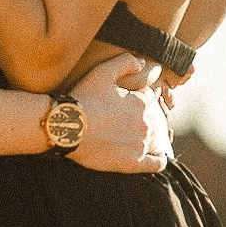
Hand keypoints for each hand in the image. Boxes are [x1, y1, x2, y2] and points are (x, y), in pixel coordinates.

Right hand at [63, 53, 173, 174]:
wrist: (67, 128)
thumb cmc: (82, 98)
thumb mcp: (102, 72)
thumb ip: (125, 62)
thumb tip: (143, 63)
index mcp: (140, 102)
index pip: (149, 100)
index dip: (138, 100)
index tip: (126, 104)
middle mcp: (145, 122)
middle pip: (152, 120)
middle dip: (141, 120)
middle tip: (122, 123)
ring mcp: (140, 143)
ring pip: (154, 140)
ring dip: (147, 138)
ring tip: (131, 139)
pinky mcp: (133, 162)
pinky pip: (156, 164)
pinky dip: (158, 161)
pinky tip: (156, 159)